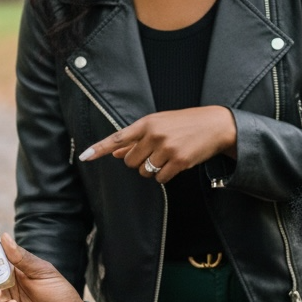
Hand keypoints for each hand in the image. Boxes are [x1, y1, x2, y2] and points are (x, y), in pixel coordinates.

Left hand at [79, 107, 236, 182]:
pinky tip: (175, 164)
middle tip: (154, 154)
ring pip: (145, 172)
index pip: (117, 138)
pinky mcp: (178, 162)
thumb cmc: (185, 124)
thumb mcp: (160, 125)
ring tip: (167, 157)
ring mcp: (166, 149)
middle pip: (131, 162)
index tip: (84, 156)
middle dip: (139, 162)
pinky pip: (160, 178)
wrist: (216, 125)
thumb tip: (117, 153)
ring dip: (152, 170)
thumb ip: (137, 139)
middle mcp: (154, 135)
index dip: (99, 149)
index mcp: (147, 123)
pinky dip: (164, 176)